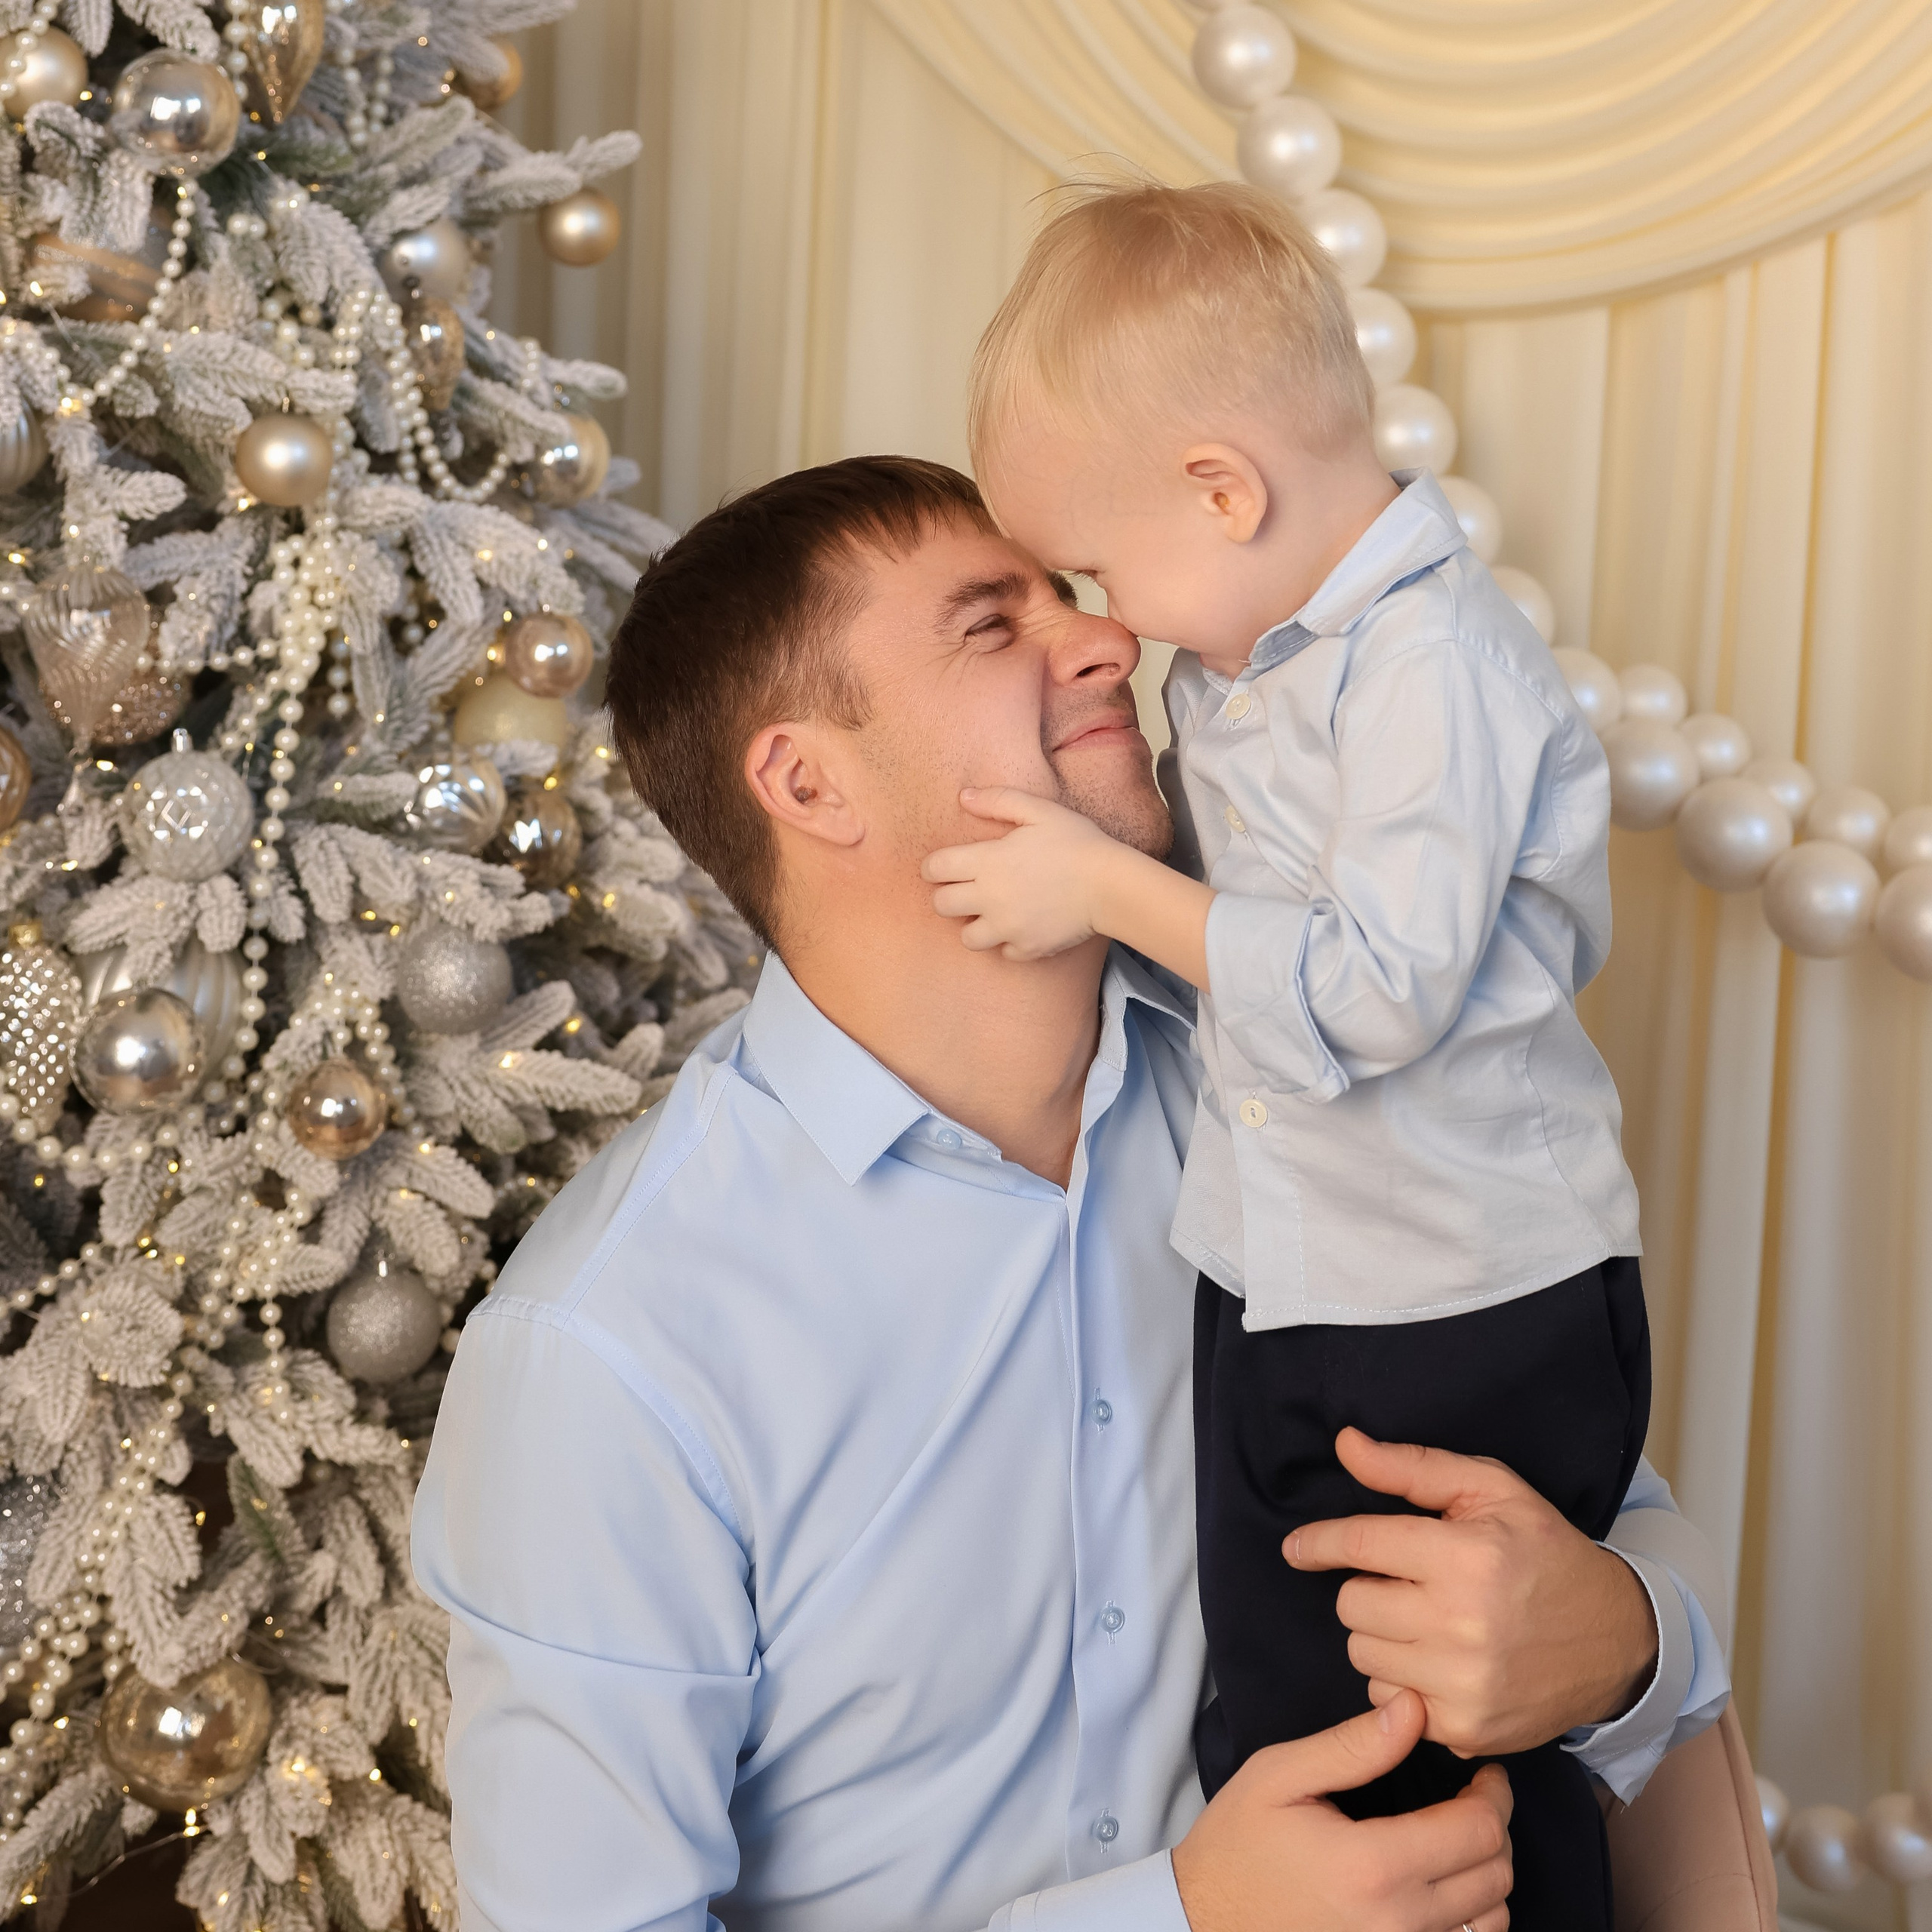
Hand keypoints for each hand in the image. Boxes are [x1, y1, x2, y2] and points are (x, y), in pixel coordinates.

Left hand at [921, 787, 1124, 960]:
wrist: (1111, 885)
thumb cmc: (1076, 842)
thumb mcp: (1039, 810)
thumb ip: (998, 801)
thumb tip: (964, 797)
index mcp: (987, 862)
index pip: (934, 868)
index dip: (934, 866)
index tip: (946, 866)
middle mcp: (990, 898)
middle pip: (941, 905)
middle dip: (948, 896)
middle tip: (967, 889)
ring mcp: (1008, 927)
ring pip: (967, 937)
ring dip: (974, 925)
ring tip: (992, 913)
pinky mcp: (1027, 948)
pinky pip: (1004, 953)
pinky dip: (1009, 943)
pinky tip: (1023, 926)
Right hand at [1171, 1690, 1512, 1931]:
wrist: (1206, 1919)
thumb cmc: (1239, 1844)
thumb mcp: (1281, 1776)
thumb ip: (1353, 1746)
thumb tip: (1413, 1709)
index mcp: (1372, 1865)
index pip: (1476, 1831)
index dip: (1494, 1794)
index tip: (1482, 1772)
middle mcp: (1398, 1921)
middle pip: (1495, 1875)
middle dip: (1495, 1827)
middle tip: (1471, 1797)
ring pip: (1492, 1919)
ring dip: (1489, 1874)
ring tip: (1458, 1839)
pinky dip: (1473, 1917)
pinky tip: (1446, 1886)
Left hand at [1288, 1430, 1658, 1758]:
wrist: (1616, 1639)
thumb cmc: (1543, 1552)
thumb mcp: (1489, 1491)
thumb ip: (1411, 1467)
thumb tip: (1345, 1443)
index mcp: (1465, 1556)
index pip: (1359, 1544)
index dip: (1318, 1542)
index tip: (1297, 1547)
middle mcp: (1461, 1624)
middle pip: (1352, 1604)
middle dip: (1368, 1588)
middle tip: (1407, 1584)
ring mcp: (1463, 1685)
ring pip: (1361, 1654)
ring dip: (1379, 1635)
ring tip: (1424, 1622)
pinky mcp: (1465, 1730)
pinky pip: (1386, 1700)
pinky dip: (1400, 1680)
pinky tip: (1437, 1662)